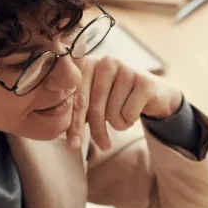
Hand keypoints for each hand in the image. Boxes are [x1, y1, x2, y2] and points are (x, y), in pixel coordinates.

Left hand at [66, 56, 184, 150]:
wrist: (153, 93)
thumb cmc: (116, 99)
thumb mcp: (95, 100)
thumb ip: (76, 107)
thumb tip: (55, 130)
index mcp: (87, 64)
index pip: (77, 99)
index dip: (75, 124)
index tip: (73, 144)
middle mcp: (106, 62)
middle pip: (95, 107)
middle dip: (98, 131)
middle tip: (104, 145)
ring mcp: (127, 69)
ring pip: (113, 113)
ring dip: (119, 124)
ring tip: (124, 117)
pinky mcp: (145, 80)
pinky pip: (130, 113)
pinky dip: (131, 120)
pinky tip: (134, 113)